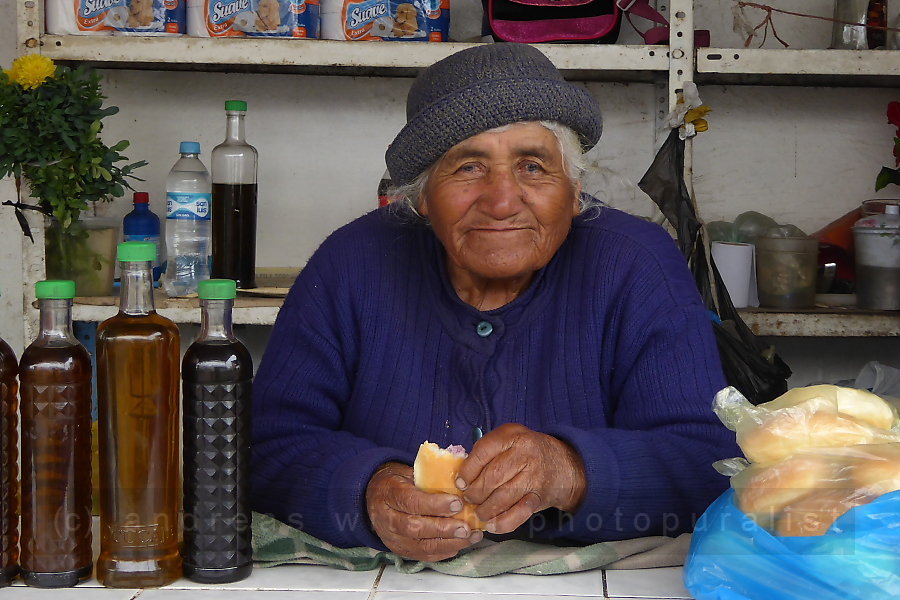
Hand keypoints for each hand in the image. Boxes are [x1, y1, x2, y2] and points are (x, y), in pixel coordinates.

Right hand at [365, 462, 483, 560]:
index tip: (458, 503)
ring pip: (421, 546)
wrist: (374, 498)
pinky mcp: (401, 550)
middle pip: (415, 528)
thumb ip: (429, 477)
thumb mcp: (407, 472)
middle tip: (466, 527)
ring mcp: (393, 538)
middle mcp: (388, 519)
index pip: (411, 502)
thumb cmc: (397, 482)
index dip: (435, 505)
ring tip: (471, 536)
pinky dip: (444, 551)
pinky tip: (460, 544)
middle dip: (444, 529)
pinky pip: (424, 555)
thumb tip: (460, 480)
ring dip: (450, 543)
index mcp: (389, 493)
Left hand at [456, 423, 586, 534]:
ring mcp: (534, 476)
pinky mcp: (540, 497)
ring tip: (478, 512)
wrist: (565, 464)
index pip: (483, 452)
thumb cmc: (528, 452)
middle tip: (468, 499)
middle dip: (475, 492)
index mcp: (512, 435)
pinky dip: (502, 522)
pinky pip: (518, 513)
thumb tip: (461, 475)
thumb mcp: (510, 440)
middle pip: (492, 476)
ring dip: (485, 509)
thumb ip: (488, 451)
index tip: (460, 482)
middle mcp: (525, 454)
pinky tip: (491, 525)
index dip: (468, 470)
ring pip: (503, 496)